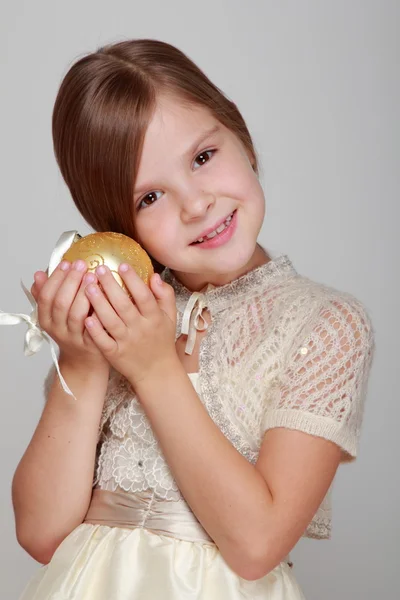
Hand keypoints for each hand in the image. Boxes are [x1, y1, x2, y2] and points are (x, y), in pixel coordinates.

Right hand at [31, 260, 109, 371]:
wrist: (84, 361)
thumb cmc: (72, 330)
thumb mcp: (55, 314)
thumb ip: (46, 294)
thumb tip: (39, 273)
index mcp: (47, 320)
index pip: (46, 297)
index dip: (56, 279)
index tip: (66, 263)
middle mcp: (59, 330)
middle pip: (61, 304)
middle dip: (71, 282)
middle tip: (82, 265)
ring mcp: (76, 338)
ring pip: (77, 315)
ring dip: (84, 294)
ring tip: (94, 276)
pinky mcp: (93, 344)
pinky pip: (96, 326)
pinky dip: (99, 310)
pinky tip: (106, 295)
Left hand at [83, 264, 176, 386]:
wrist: (157, 372)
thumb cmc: (161, 340)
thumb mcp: (170, 317)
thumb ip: (165, 295)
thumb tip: (154, 276)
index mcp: (154, 318)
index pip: (144, 296)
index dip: (133, 280)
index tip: (122, 265)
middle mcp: (140, 329)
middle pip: (124, 305)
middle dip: (110, 286)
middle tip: (99, 269)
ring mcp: (126, 342)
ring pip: (110, 321)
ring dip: (99, 303)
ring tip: (88, 286)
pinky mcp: (114, 354)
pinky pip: (103, 341)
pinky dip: (95, 330)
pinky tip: (86, 317)